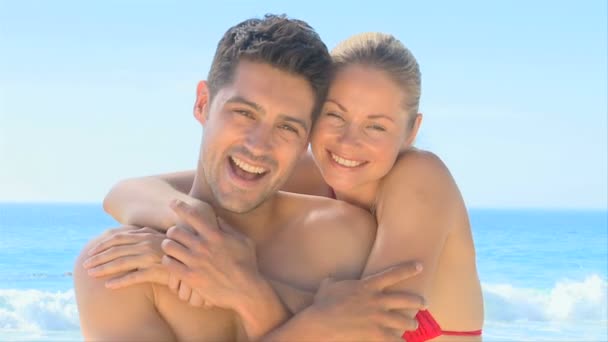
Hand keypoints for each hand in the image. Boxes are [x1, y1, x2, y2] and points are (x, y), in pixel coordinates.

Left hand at [83, 225, 168, 288]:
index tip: (90, 252)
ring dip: (103, 269)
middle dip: (98, 257)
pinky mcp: (156, 271)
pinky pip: (134, 277)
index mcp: (145, 234)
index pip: (117, 237)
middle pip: (115, 250)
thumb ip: (143, 234)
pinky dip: (120, 281)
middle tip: (84, 265)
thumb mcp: (158, 236)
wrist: (195, 257)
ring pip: (121, 263)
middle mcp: (146, 243)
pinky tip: (109, 286)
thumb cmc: (175, 248)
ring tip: (91, 274)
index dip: (102, 245)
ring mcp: (151, 256)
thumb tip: (124, 233)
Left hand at [161, 199, 258, 309]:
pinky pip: (168, 264)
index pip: (192, 215)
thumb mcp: (243, 241)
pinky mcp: (190, 277)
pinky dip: (168, 261)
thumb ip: (228, 228)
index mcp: (215, 235)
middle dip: (172, 231)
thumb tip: (215, 217)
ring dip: (168, 245)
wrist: (247, 291)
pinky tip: (174, 262)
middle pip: (174, 230)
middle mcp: (203, 246)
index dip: (179, 206)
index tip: (172, 203)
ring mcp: (195, 262)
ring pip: (168, 246)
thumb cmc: (247, 265)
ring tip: (172, 248)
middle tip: (175, 235)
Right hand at [310, 262, 425, 340]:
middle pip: (406, 299)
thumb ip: (334, 281)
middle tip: (425, 303)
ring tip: (414, 325)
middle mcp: (378, 301)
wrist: (321, 323)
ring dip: (411, 324)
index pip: (393, 274)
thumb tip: (329, 280)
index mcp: (368, 286)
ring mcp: (378, 319)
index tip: (420, 266)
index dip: (408, 269)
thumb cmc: (322, 304)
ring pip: (404, 321)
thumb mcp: (328, 286)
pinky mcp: (376, 334)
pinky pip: (395, 340)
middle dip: (418, 301)